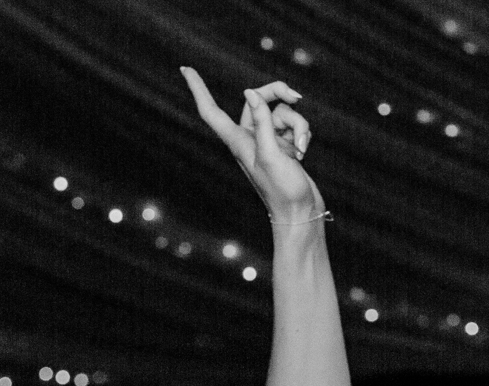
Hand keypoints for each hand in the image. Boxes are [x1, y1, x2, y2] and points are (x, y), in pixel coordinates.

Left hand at [180, 68, 321, 222]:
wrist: (301, 214)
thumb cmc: (282, 190)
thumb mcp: (272, 154)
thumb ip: (262, 122)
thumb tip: (249, 93)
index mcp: (237, 141)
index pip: (210, 110)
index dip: (198, 89)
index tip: (185, 69)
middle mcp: (250, 138)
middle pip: (258, 98)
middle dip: (279, 94)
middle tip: (296, 97)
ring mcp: (268, 141)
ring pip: (283, 112)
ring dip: (298, 124)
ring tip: (301, 148)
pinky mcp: (284, 145)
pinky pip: (294, 124)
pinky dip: (302, 134)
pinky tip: (304, 152)